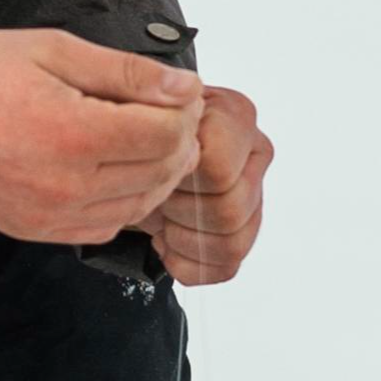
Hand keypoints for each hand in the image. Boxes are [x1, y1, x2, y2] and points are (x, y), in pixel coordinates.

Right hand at [0, 28, 204, 245]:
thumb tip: (184, 87)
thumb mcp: (56, 50)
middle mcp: (68, 185)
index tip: (176, 93)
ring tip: (146, 140)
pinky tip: (116, 172)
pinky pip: (106, 227)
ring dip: (157, 174)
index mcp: (74, 134)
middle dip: (177, 140)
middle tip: (166, 113)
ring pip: (140, 205)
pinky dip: (126, 202)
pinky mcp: (38, 231)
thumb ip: (126, 72)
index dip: (183, 111)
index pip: (165, 135)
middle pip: (160, 172)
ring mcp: (53, 215)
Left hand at [143, 84, 272, 285]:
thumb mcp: (133, 118)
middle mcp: (252, 152)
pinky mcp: (244, 230)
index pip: (219, 171)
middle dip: (179, 211)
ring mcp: (253, 193)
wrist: (126, 154)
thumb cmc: (135, 137)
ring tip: (160, 217)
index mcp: (234, 115)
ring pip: (232, 243)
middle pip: (229, 211)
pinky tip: (167, 240)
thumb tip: (183, 151)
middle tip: (154, 196)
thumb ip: (158, 125)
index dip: (178, 180)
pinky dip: (187, 262)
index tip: (152, 169)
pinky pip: (226, 266)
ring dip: (182, 238)